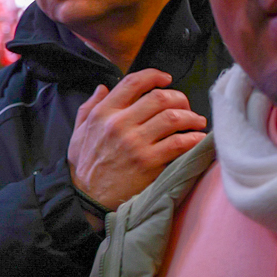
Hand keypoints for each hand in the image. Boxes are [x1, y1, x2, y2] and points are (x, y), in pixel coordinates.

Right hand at [68, 70, 207, 210]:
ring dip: (191, 117)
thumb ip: (89, 107)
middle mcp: (119, 124)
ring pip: (173, 117)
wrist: (88, 200)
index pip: (133, 83)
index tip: (167, 79)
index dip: (154, 76)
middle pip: (160, 97)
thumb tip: (103, 87)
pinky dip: (194, 138)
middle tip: (186, 106)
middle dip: (180, 98)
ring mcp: (135, 143)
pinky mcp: (149, 162)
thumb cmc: (86, 167)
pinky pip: (179, 143)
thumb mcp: (78, 134)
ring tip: (197, 122)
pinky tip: (198, 139)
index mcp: (103, 114)